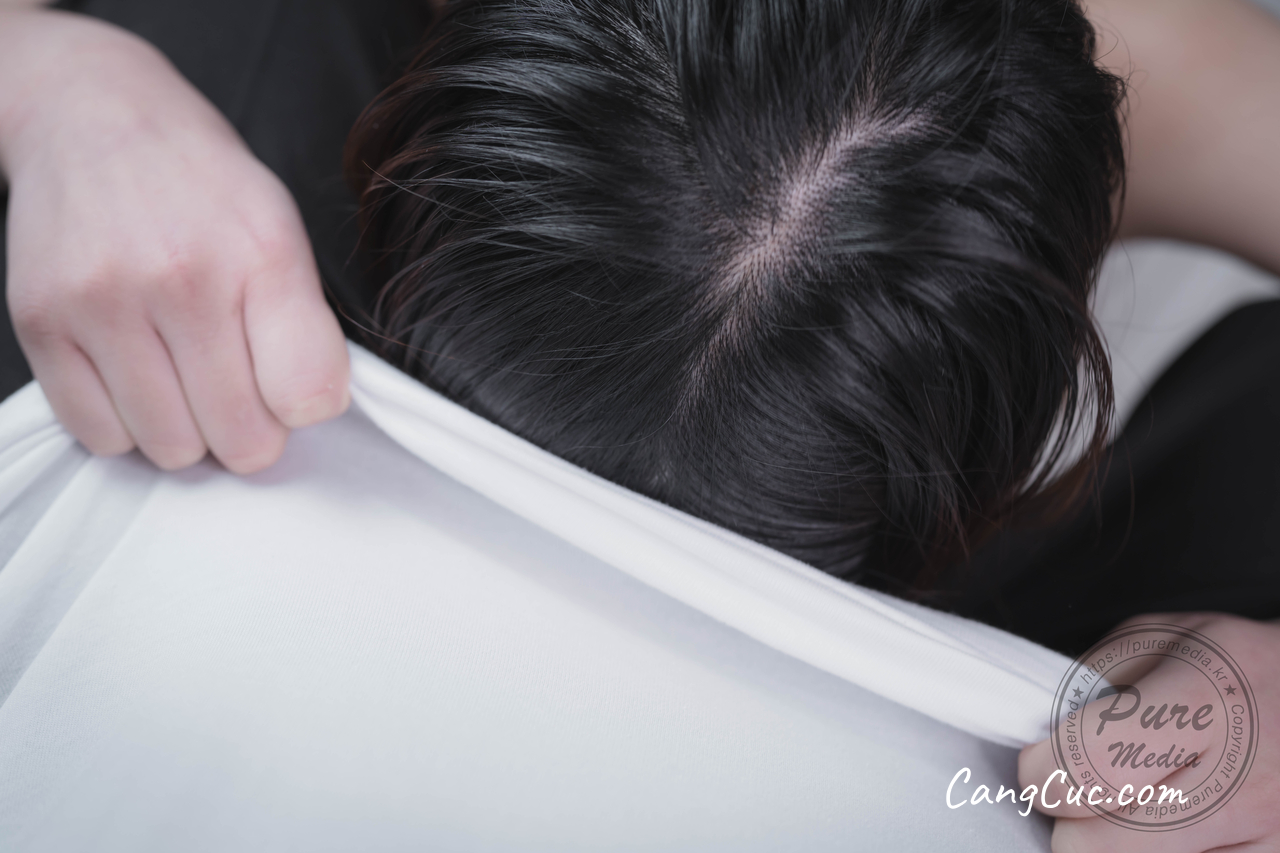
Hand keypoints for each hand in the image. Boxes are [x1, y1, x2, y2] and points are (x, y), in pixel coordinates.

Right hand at [2, 11, 347, 471]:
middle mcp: (181, 278)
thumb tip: (307, 416)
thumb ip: (305, 324)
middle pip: (241, 440)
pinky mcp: (41, 322)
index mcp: (261, 253)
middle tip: (237, 388)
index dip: (307, 408)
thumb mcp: (282, 228)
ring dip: (186, 430)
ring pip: (171, 449)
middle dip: (249, 430)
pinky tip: (136, 377)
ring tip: (183, 375)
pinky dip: (125, 425)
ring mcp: (103, 303)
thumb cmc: (200, 183)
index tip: (290, 385)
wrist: (92, 116)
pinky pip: (99, 436)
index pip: (309, 395)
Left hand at [1019, 613, 1279, 851]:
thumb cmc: (1232, 667)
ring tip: (1121, 811)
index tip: (1038, 763)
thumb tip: (1038, 734)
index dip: (1043, 772)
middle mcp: (1242, 776)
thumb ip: (1091, 683)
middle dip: (1067, 821)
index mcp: (1205, 701)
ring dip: (1108, 848)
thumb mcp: (1159, 639)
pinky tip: (1154, 834)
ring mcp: (1268, 833)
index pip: (1093, 766)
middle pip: (1103, 843)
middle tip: (1075, 794)